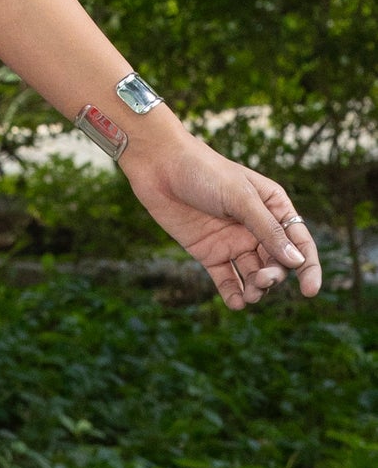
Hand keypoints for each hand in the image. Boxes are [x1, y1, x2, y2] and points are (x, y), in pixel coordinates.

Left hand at [121, 130, 321, 308]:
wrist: (158, 165)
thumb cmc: (203, 171)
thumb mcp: (239, 197)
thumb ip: (266, 229)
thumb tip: (296, 261)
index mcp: (273, 206)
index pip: (299, 242)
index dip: (308, 267)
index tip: (310, 291)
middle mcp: (255, 227)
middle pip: (276, 262)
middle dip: (274, 276)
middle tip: (261, 280)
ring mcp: (232, 241)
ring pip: (254, 274)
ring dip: (256, 288)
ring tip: (250, 295)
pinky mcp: (209, 252)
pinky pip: (226, 279)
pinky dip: (233, 293)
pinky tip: (236, 303)